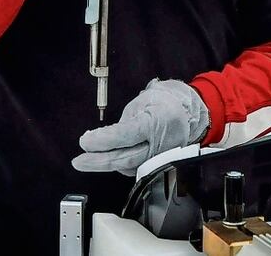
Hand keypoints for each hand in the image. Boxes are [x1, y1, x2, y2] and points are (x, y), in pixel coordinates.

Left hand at [71, 79, 209, 176]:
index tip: (85, 141)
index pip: (126, 135)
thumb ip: (124, 122)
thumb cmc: (167, 103)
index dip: (103, 140)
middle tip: (79, 161)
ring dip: (106, 164)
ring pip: (129, 167)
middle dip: (99, 161)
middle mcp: (160, 144)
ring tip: (86, 159)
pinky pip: (135, 168)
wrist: (190, 113)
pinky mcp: (159, 165)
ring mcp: (161, 157)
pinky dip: (118, 165)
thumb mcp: (143, 101)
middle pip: (126, 158)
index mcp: (156, 122)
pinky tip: (106, 159)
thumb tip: (103, 138)